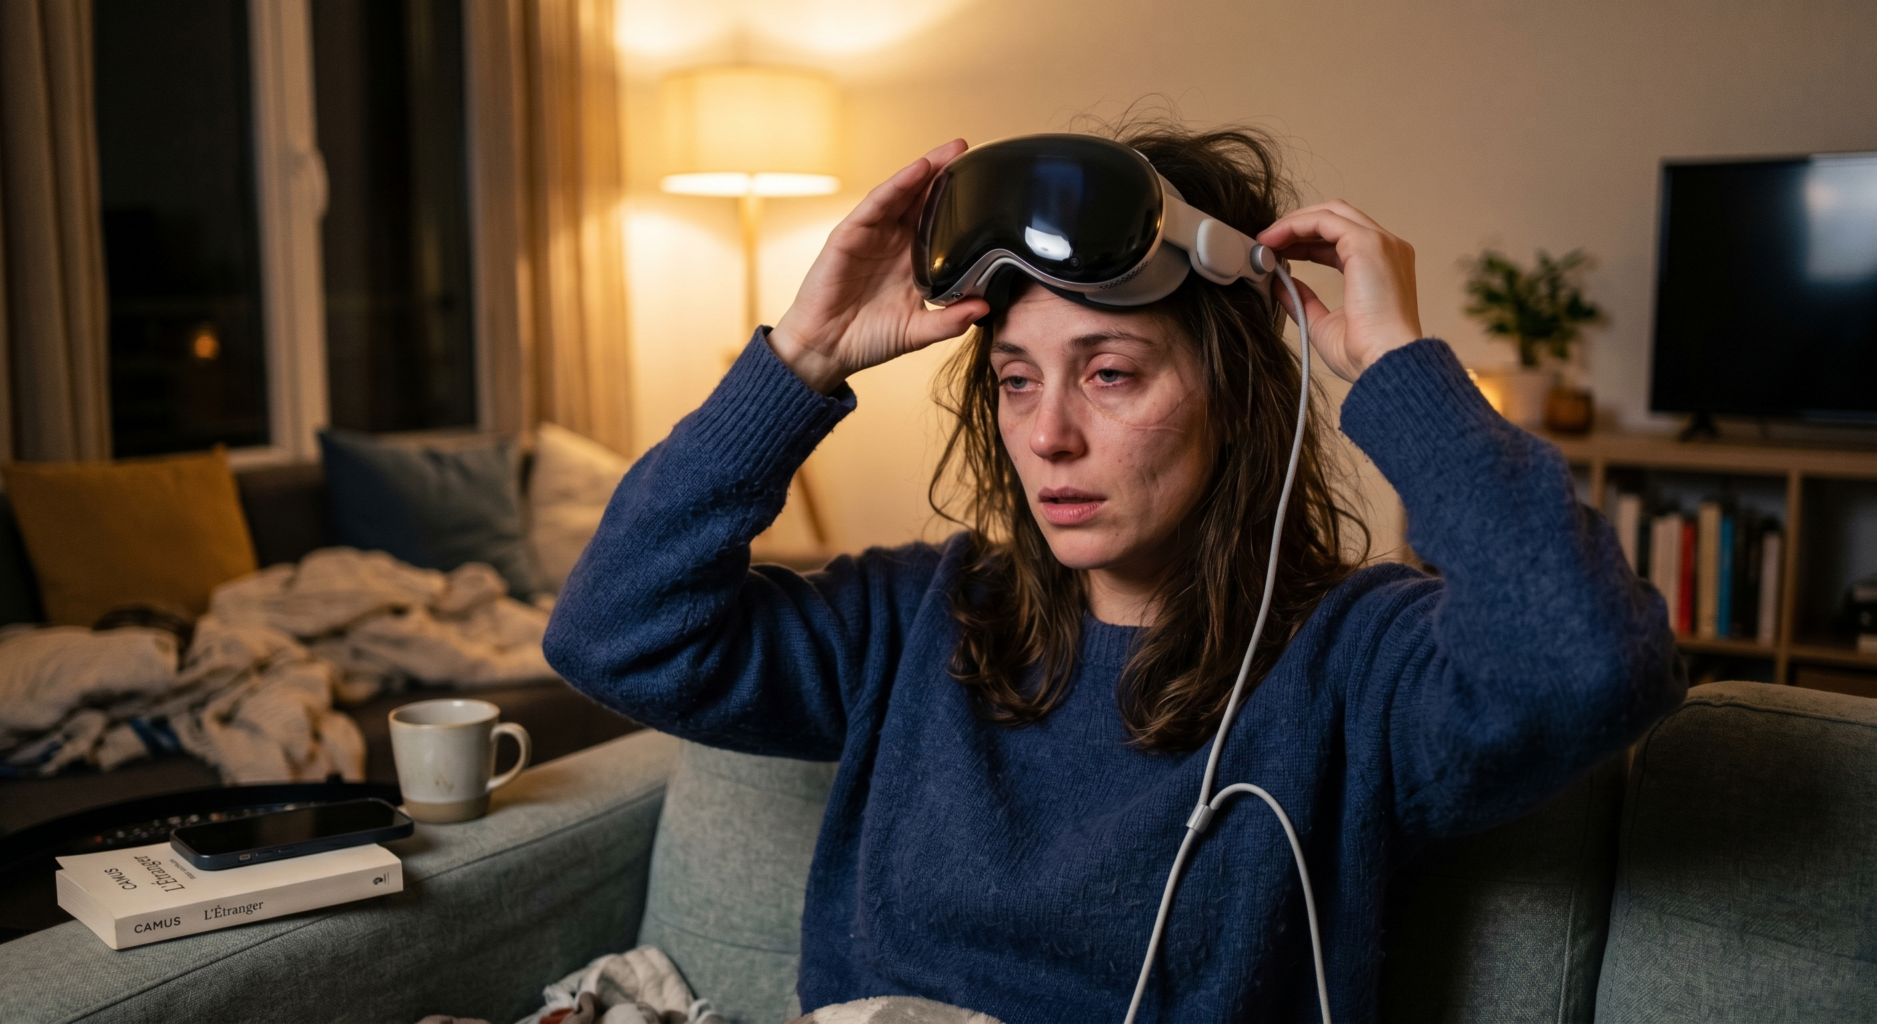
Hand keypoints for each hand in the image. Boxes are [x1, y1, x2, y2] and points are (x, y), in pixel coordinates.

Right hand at [768, 140, 991, 393]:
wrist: (826, 350)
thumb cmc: (868, 339)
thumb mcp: (917, 331)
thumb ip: (949, 320)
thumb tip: (986, 308)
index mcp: (913, 260)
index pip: (939, 222)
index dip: (960, 202)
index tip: (988, 185)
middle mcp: (893, 242)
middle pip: (922, 199)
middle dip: (945, 173)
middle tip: (970, 150)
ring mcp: (871, 235)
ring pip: (901, 194)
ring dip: (925, 170)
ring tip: (950, 152)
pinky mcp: (849, 235)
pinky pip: (875, 205)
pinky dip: (896, 185)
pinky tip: (917, 170)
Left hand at [1256, 201, 1421, 381]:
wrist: (1385, 363)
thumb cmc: (1364, 353)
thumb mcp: (1323, 323)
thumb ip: (1304, 299)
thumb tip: (1280, 284)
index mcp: (1382, 267)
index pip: (1341, 240)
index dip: (1306, 242)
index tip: (1278, 252)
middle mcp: (1387, 249)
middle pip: (1338, 217)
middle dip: (1299, 225)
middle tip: (1267, 242)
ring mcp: (1380, 243)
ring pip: (1331, 213)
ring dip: (1294, 223)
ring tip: (1266, 240)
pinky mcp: (1367, 244)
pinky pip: (1325, 221)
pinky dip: (1296, 225)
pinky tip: (1274, 240)